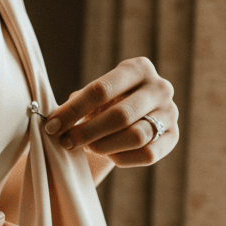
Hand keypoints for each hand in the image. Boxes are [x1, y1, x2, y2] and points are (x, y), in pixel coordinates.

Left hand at [42, 56, 178, 167]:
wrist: (132, 119)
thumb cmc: (105, 105)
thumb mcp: (93, 97)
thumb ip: (76, 105)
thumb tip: (53, 121)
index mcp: (138, 68)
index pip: (101, 90)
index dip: (72, 111)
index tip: (51, 126)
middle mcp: (160, 87)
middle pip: (120, 115)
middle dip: (87, 132)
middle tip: (66, 142)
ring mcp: (170, 112)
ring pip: (135, 136)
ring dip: (104, 146)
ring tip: (89, 146)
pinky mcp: (173, 137)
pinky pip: (147, 154)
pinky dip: (122, 158)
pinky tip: (109, 155)